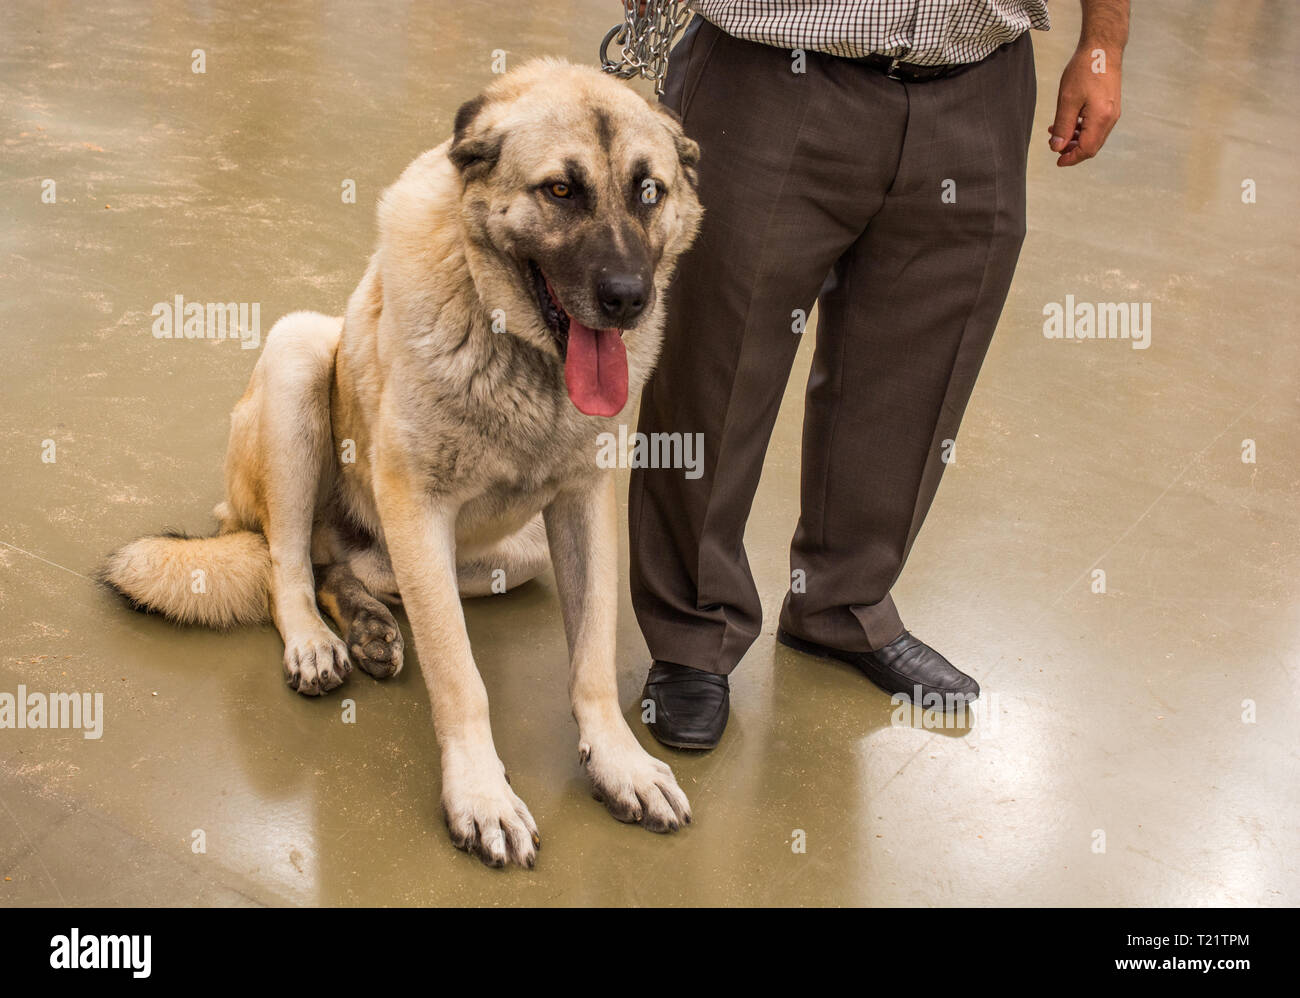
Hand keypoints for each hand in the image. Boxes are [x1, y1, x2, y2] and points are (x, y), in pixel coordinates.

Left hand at [1049, 44, 1122, 166]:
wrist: (1103, 47)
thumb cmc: (1085, 70)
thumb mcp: (1067, 100)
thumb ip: (1063, 126)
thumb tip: (1057, 147)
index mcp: (1101, 118)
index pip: (1087, 149)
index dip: (1071, 158)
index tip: (1057, 161)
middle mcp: (1111, 118)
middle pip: (1092, 146)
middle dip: (1072, 150)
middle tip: (1054, 145)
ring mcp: (1112, 112)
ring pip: (1093, 136)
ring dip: (1075, 139)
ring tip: (1055, 132)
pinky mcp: (1110, 105)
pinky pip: (1096, 125)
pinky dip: (1081, 129)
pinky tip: (1067, 122)